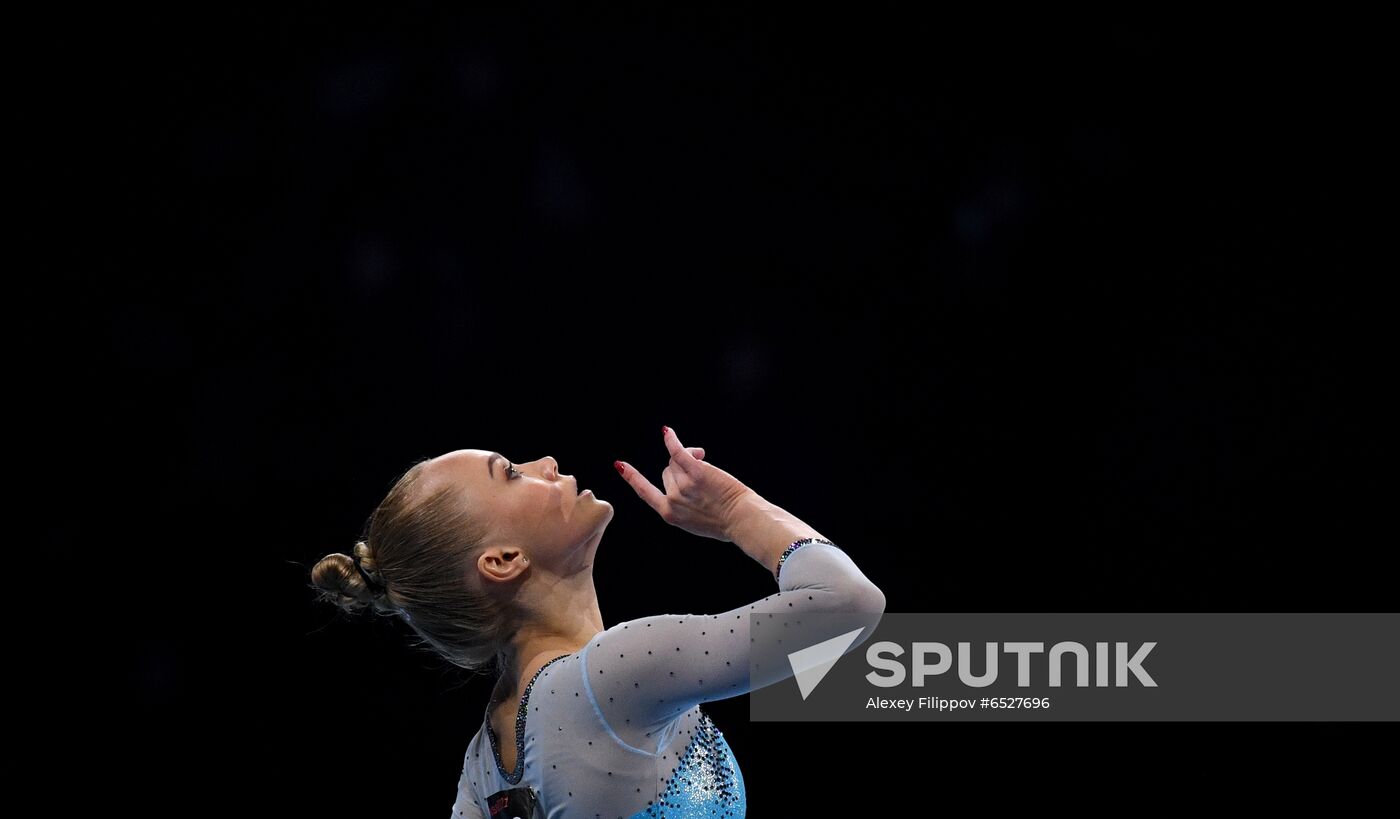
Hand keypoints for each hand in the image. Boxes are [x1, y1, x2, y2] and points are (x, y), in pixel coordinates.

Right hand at [615, 426, 757, 542]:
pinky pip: (678, 452)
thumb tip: (682, 476)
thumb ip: (683, 504)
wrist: (741, 520)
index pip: (645, 492)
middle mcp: (672, 500)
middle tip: (702, 472)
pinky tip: (667, 432)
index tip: (620, 465)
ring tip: (705, 460)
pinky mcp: (695, 472)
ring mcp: (682, 486)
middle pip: (667, 472)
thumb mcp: (695, 520)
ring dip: (688, 456)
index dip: (632, 477)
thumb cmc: (725, 522)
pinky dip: (672, 440)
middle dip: (681, 469)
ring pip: (676, 462)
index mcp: (669, 514)